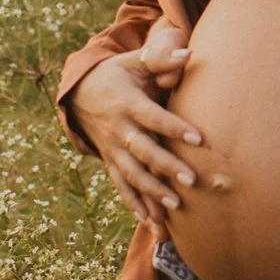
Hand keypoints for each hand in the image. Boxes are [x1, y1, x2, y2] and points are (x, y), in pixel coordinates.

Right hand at [66, 41, 202, 229]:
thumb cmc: (119, 74)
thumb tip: (189, 55)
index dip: (174, 127)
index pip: (153, 118)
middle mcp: (118, 130)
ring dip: (152, 193)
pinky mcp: (111, 163)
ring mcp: (113, 150)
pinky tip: (151, 224)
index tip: (198, 138)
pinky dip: (136, 206)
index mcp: (127, 103)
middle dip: (166, 167)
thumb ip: (161, 59)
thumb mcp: (135, 62)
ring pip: (132, 175)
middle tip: (191, 181)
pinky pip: (123, 187)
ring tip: (174, 209)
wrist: (80, 93)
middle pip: (144, 151)